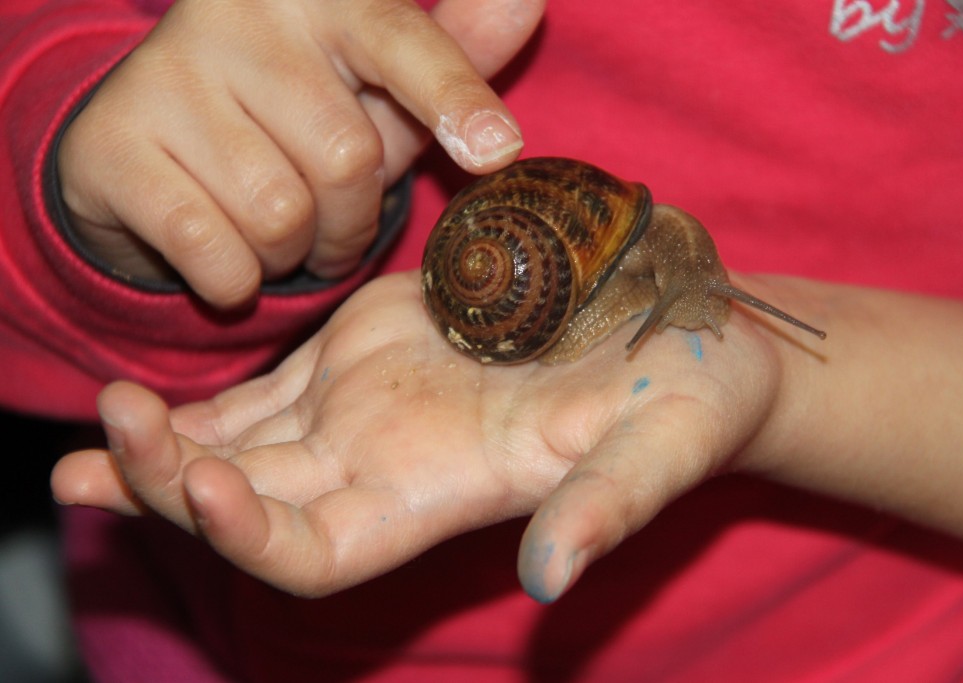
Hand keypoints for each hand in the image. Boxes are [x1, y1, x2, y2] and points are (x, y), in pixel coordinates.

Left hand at [52, 271, 782, 600]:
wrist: (685, 332)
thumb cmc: (692, 391)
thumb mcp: (666, 441)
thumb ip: (610, 508)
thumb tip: (551, 580)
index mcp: (446, 497)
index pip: (320, 554)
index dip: (253, 536)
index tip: (198, 482)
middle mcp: (393, 465)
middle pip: (256, 506)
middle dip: (165, 486)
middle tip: (97, 446)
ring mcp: (372, 407)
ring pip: (245, 446)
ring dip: (163, 446)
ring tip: (94, 425)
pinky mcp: (369, 348)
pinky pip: (268, 386)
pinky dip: (207, 393)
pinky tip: (153, 387)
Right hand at [58, 0, 542, 306]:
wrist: (157, 144)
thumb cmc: (298, 114)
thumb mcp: (384, 92)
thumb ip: (457, 54)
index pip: (403, 46)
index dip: (454, 99)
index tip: (499, 150)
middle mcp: (238, 16)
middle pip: (346, 158)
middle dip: (352, 219)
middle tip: (331, 220)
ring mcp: (165, 75)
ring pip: (281, 214)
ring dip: (294, 252)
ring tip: (280, 231)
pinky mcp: (113, 144)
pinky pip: (214, 250)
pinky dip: (236, 278)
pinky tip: (227, 254)